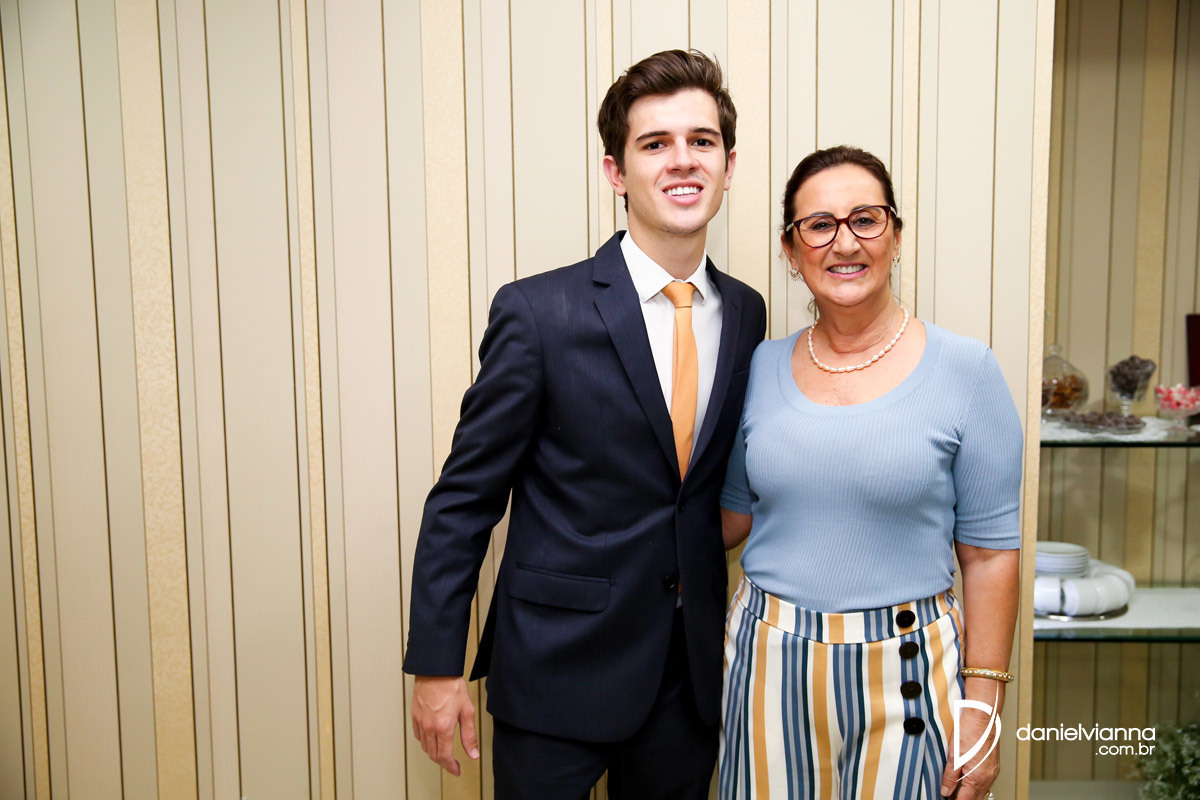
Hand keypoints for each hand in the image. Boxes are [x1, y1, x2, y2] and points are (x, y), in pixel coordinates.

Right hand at [411, 675, 478, 775]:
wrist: (436, 670)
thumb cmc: (452, 686)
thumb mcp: (467, 711)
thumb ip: (469, 735)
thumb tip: (473, 753)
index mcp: (443, 727)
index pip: (444, 756)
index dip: (451, 767)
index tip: (457, 770)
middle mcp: (429, 727)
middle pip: (433, 754)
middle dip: (444, 763)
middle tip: (453, 765)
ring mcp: (420, 722)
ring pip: (425, 746)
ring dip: (434, 753)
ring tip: (444, 753)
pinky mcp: (415, 715)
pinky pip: (418, 735)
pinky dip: (425, 742)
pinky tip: (432, 739)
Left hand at [940, 680, 1002, 797]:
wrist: (984, 714)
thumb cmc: (972, 730)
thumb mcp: (954, 755)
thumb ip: (950, 776)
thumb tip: (946, 791)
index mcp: (978, 778)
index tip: (945, 799)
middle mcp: (988, 776)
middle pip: (976, 798)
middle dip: (962, 799)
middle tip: (949, 796)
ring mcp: (992, 770)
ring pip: (981, 790)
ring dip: (969, 792)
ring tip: (954, 790)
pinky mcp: (993, 763)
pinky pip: (984, 780)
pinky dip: (974, 783)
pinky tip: (966, 778)